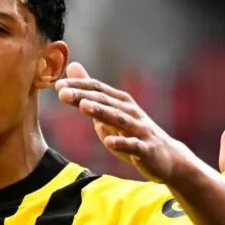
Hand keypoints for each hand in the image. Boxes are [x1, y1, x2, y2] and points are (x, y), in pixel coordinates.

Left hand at [55, 62, 193, 183]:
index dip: (78, 86)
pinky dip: (122, 143)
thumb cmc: (132, 133)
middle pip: (104, 101)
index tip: (58, 85)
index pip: (97, 89)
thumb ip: (89, 93)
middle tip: (62, 93)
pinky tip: (109, 143)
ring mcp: (139, 129)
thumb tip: (72, 67)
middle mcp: (130, 112)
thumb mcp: (109, 112)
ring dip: (101, 112)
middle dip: (83, 96)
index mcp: (120, 102)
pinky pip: (133, 145)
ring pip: (118, 119)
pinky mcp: (146, 149)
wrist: (166, 157)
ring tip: (83, 106)